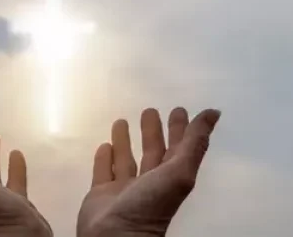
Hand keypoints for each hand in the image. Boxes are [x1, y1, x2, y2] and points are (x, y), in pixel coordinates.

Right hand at [77, 108, 220, 236]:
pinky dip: (105, 158)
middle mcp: (149, 183)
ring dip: (125, 141)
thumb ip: (195, 143)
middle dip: (152, 132)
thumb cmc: (150, 205)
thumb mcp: (179, 172)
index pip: (178, 149)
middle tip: (149, 111)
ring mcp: (124, 189)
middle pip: (153, 152)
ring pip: (126, 159)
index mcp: (171, 178)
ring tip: (122, 121)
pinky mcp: (102, 193)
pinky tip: (105, 145)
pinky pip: (104, 171)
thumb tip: (214, 112)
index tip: (178, 110)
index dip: (181, 130)